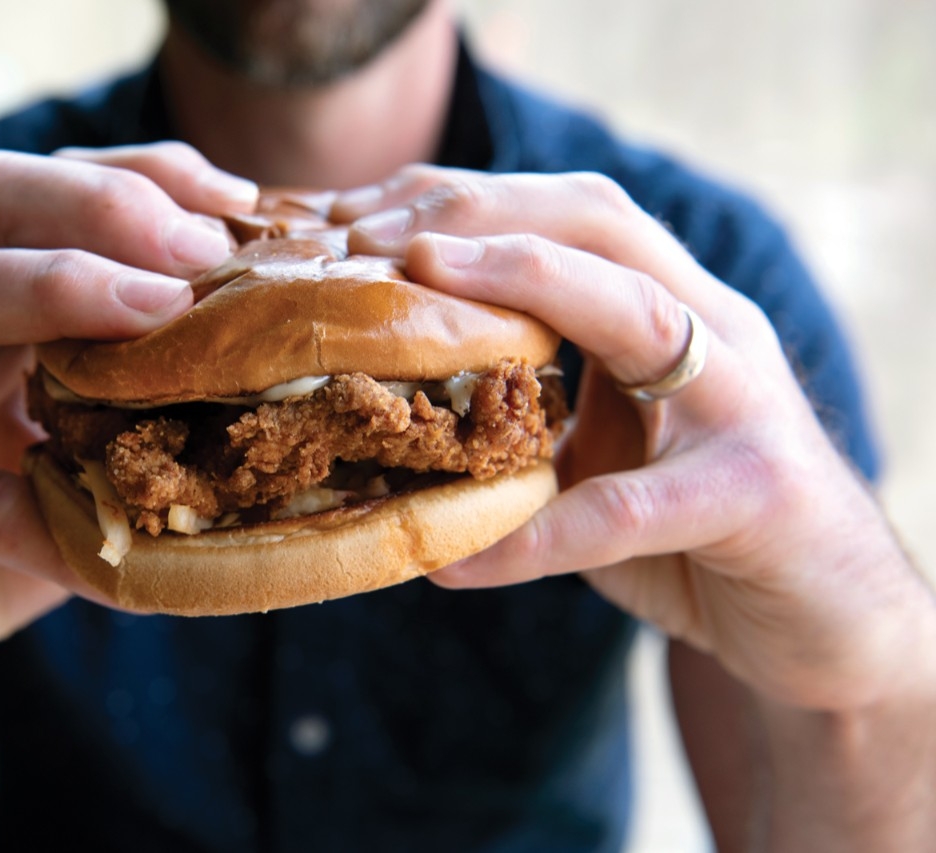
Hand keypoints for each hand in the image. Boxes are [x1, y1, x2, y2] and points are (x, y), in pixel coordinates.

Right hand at [0, 143, 257, 713]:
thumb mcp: (68, 460)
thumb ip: (142, 419)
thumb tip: (282, 406)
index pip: (57, 188)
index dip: (152, 176)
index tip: (245, 207)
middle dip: (110, 203)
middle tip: (205, 252)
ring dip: (62, 287)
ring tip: (161, 311)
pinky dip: (23, 514)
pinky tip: (101, 548)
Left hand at [334, 167, 935, 712]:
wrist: (825, 620)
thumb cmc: (689, 526)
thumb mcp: (600, 449)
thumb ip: (528, 411)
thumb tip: (386, 409)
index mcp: (673, 309)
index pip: (571, 215)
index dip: (467, 200)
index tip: (362, 213)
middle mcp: (717, 333)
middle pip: (602, 226)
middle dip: (481, 213)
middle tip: (370, 231)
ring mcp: (745, 406)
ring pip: (642, 315)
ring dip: (526, 284)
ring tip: (422, 280)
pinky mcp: (756, 496)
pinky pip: (633, 508)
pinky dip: (542, 533)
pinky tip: (462, 560)